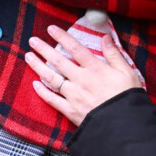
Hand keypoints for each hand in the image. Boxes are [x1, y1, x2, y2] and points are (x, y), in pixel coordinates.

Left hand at [25, 25, 142, 125]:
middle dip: (44, 49)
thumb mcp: (127, 73)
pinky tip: (34, 84)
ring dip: (38, 66)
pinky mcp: (70, 111)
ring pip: (51, 78)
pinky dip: (42, 92)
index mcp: (95, 69)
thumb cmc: (127, 98)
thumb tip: (105, 37)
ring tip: (28, 56)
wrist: (124, 127)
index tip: (51, 29)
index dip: (62, 37)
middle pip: (58, 61)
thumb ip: (114, 54)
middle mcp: (81, 80)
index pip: (75, 48)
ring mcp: (73, 96)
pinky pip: (52, 100)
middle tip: (32, 40)